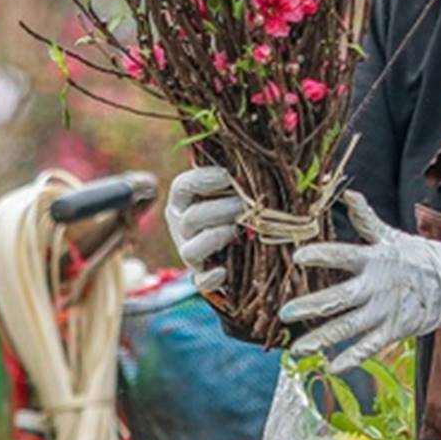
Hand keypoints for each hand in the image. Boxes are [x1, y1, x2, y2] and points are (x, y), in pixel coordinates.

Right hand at [164, 165, 243, 293]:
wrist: (241, 252)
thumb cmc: (237, 208)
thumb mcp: (232, 190)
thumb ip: (237, 177)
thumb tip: (258, 158)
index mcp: (185, 200)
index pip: (182, 186)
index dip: (204, 180)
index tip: (229, 176)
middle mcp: (182, 226)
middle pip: (191, 218)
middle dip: (221, 210)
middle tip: (247, 206)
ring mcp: (190, 252)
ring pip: (191, 248)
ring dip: (216, 238)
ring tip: (237, 231)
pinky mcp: (202, 277)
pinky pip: (201, 281)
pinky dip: (211, 278)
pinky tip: (224, 271)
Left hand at [279, 192, 440, 371]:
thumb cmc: (421, 257)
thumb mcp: (393, 236)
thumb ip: (367, 219)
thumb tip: (348, 193)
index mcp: (376, 259)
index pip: (344, 255)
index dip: (321, 255)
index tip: (296, 257)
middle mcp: (377, 287)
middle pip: (340, 298)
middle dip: (311, 306)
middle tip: (284, 312)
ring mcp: (386, 311)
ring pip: (349, 327)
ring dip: (322, 338)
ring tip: (296, 348)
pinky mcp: (394, 330)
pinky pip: (369, 347)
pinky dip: (351, 358)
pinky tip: (330, 366)